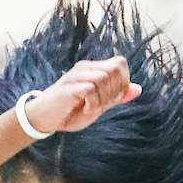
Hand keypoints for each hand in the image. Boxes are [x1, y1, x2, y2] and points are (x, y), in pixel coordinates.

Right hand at [23, 57, 141, 135]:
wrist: (44, 119)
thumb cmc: (71, 111)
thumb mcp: (98, 105)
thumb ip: (117, 97)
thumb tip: (138, 89)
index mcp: (94, 69)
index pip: (120, 64)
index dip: (123, 83)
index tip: (112, 101)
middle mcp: (85, 68)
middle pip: (114, 69)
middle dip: (115, 91)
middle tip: (103, 106)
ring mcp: (75, 76)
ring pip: (103, 78)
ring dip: (103, 99)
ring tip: (91, 109)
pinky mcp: (67, 88)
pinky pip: (90, 89)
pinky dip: (92, 104)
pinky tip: (85, 111)